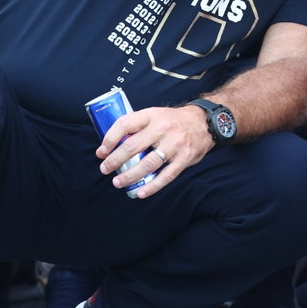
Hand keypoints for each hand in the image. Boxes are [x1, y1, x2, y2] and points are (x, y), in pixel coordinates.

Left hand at [96, 105, 212, 197]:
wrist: (205, 122)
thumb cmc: (174, 121)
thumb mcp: (155, 115)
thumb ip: (138, 127)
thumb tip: (113, 145)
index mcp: (152, 115)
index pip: (125, 124)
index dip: (109, 139)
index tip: (101, 152)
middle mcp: (163, 129)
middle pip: (133, 147)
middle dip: (114, 160)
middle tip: (105, 169)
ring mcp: (175, 144)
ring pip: (148, 164)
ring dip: (130, 176)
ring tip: (117, 182)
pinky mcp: (185, 158)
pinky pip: (166, 176)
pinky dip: (152, 186)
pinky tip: (141, 192)